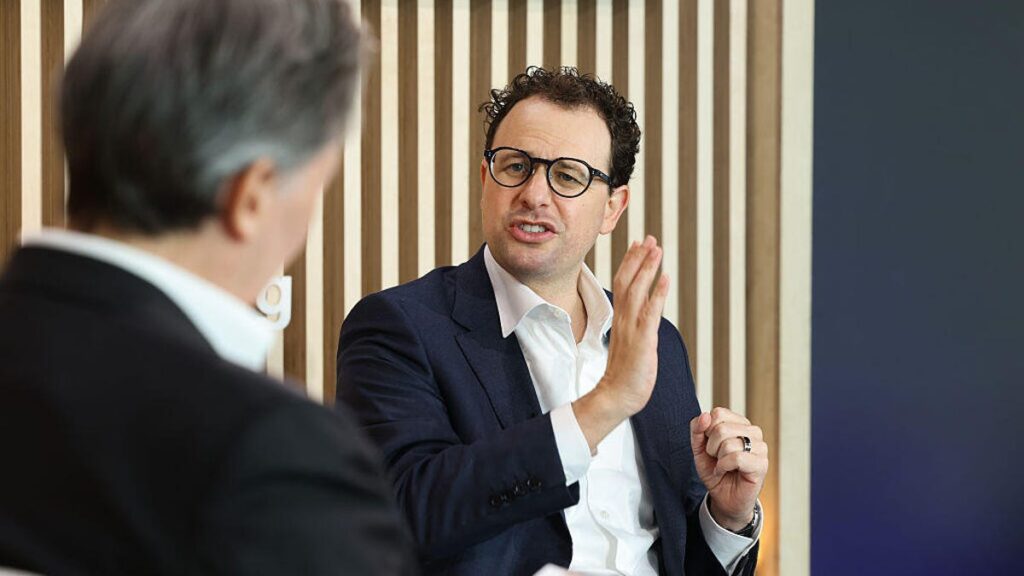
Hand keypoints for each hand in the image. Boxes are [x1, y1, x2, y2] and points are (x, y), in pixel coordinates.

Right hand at [573, 236, 669, 452]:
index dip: (630, 263)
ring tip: (656, 248)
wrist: (616, 396)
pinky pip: (650, 312)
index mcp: (620, 319)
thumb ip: (632, 327)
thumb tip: (641, 316)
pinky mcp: (643, 340)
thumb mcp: (628, 344)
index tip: (638, 244)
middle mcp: (623, 319)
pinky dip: (657, 293)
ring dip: (647, 268)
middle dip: (639, 258)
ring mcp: (631, 329)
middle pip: (628, 281)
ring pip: (637, 291)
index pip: (622, 284)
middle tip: (649, 238)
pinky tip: (665, 278)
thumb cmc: (624, 374)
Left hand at [689, 407, 767, 531]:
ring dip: (718, 459)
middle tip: (716, 458)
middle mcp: (753, 432)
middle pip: (721, 427)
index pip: (718, 413)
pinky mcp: (761, 464)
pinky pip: (736, 458)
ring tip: (722, 466)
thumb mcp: (699, 448)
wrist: (724, 498)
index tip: (709, 445)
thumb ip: (697, 430)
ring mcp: (760, 447)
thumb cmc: (715, 471)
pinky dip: (724, 466)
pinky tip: (725, 471)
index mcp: (739, 423)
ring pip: (728, 443)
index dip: (706, 430)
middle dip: (711, 447)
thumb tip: (704, 415)